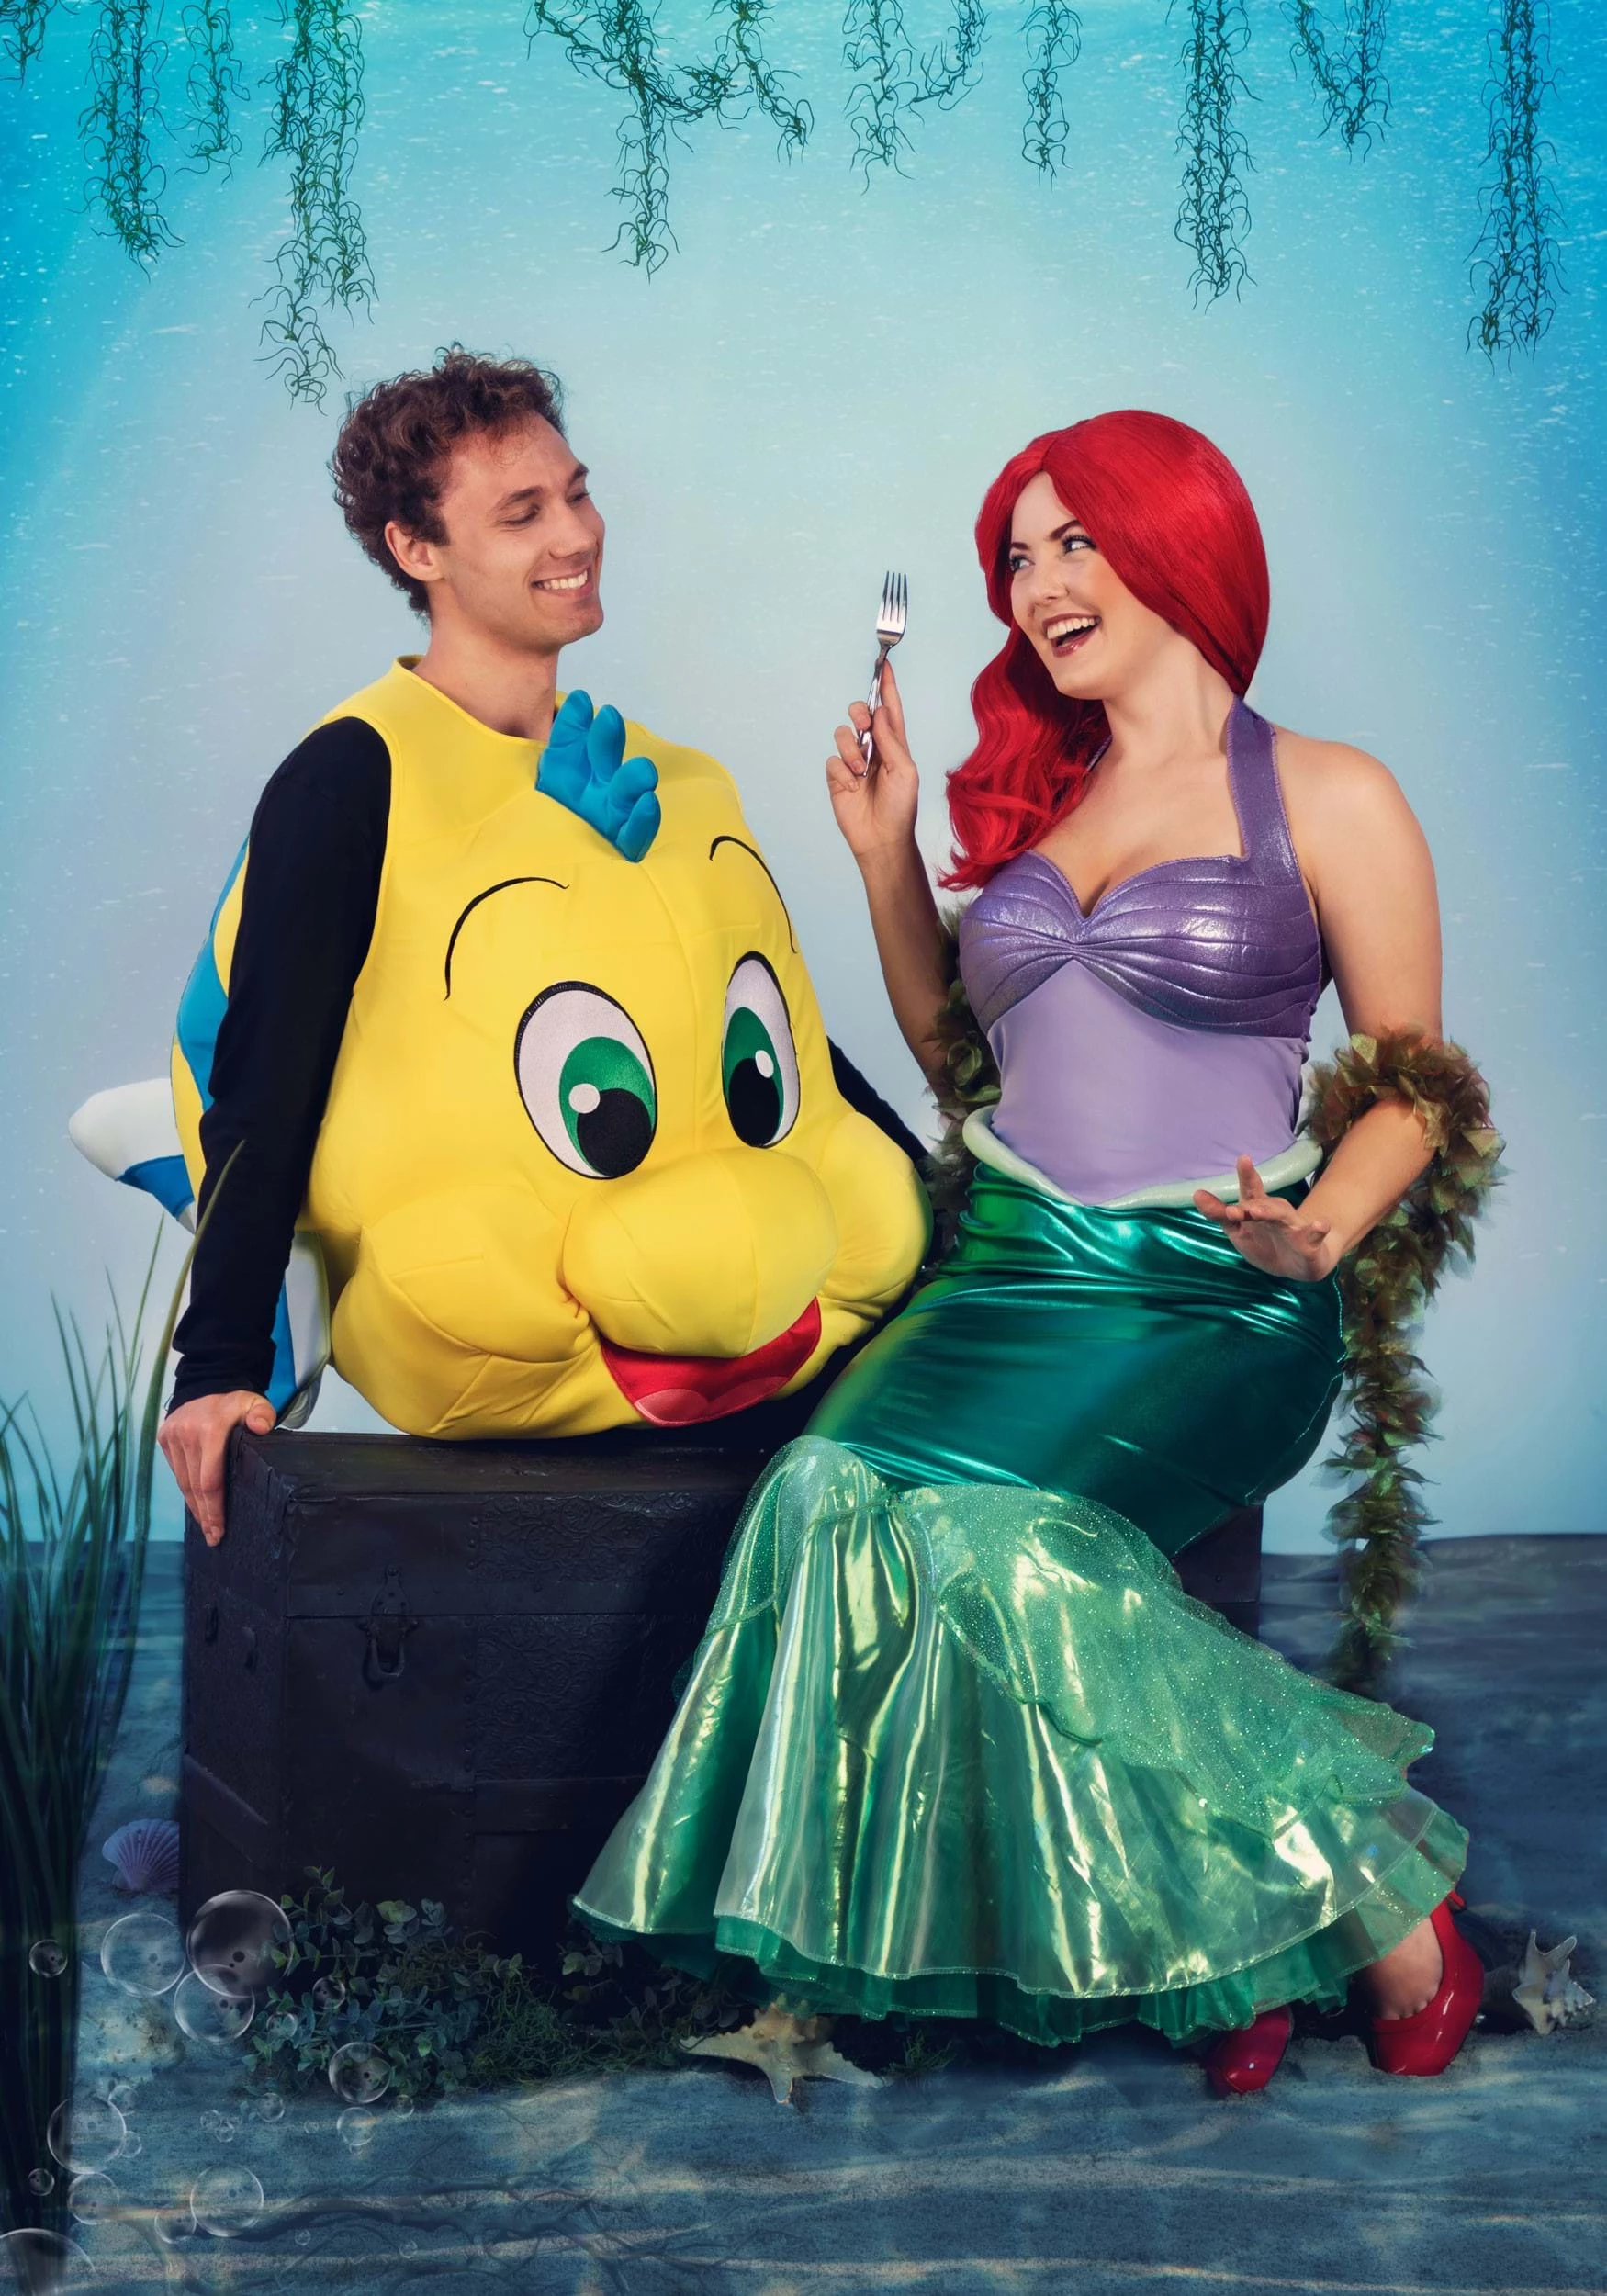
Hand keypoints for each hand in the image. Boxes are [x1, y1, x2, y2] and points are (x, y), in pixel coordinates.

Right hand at [158, 1390, 275, 1547]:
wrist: (207, 1381)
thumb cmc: (234, 1400)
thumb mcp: (255, 1401)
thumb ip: (262, 1414)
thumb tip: (261, 1428)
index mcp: (208, 1432)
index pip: (209, 1480)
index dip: (214, 1508)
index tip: (219, 1529)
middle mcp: (185, 1436)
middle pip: (194, 1487)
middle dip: (205, 1515)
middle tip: (214, 1537)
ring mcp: (172, 1438)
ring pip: (183, 1482)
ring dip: (194, 1506)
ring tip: (205, 1527)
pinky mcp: (164, 1439)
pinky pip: (176, 1471)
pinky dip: (186, 1489)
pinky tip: (196, 1504)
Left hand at [537, 690, 661, 861]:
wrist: (535, 880)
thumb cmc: (535, 829)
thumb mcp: (535, 786)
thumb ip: (551, 748)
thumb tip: (576, 702)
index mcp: (570, 775)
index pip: (575, 743)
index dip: (576, 724)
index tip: (579, 701)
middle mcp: (593, 793)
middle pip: (603, 761)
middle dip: (607, 739)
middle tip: (609, 718)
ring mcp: (610, 819)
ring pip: (627, 795)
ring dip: (634, 778)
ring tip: (641, 769)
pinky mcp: (621, 848)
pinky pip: (635, 835)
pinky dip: (643, 819)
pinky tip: (647, 803)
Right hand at [826, 657, 919, 867]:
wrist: (881, 838)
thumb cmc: (900, 808)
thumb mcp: (904, 771)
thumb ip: (891, 740)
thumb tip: (879, 713)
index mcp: (895, 744)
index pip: (890, 710)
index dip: (887, 688)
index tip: (884, 666)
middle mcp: (874, 749)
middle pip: (860, 714)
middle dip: (859, 712)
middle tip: (863, 723)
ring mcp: (854, 762)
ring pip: (842, 735)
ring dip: (851, 750)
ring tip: (860, 772)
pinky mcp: (837, 777)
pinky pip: (832, 761)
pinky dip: (841, 772)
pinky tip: (851, 788)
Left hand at [1193, 1157, 1335, 1282]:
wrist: (1300, 1265)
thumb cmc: (1266, 1242)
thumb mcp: (1238, 1230)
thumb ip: (1218, 1213)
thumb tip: (1196, 1194)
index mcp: (1259, 1209)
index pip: (1250, 1191)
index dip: (1247, 1176)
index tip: (1243, 1159)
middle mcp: (1276, 1213)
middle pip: (1264, 1204)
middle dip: (1252, 1205)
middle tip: (1237, 1209)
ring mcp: (1293, 1227)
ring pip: (1283, 1217)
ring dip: (1271, 1213)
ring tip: (1258, 1211)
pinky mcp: (1309, 1243)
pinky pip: (1314, 1235)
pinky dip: (1318, 1229)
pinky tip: (1321, 1225)